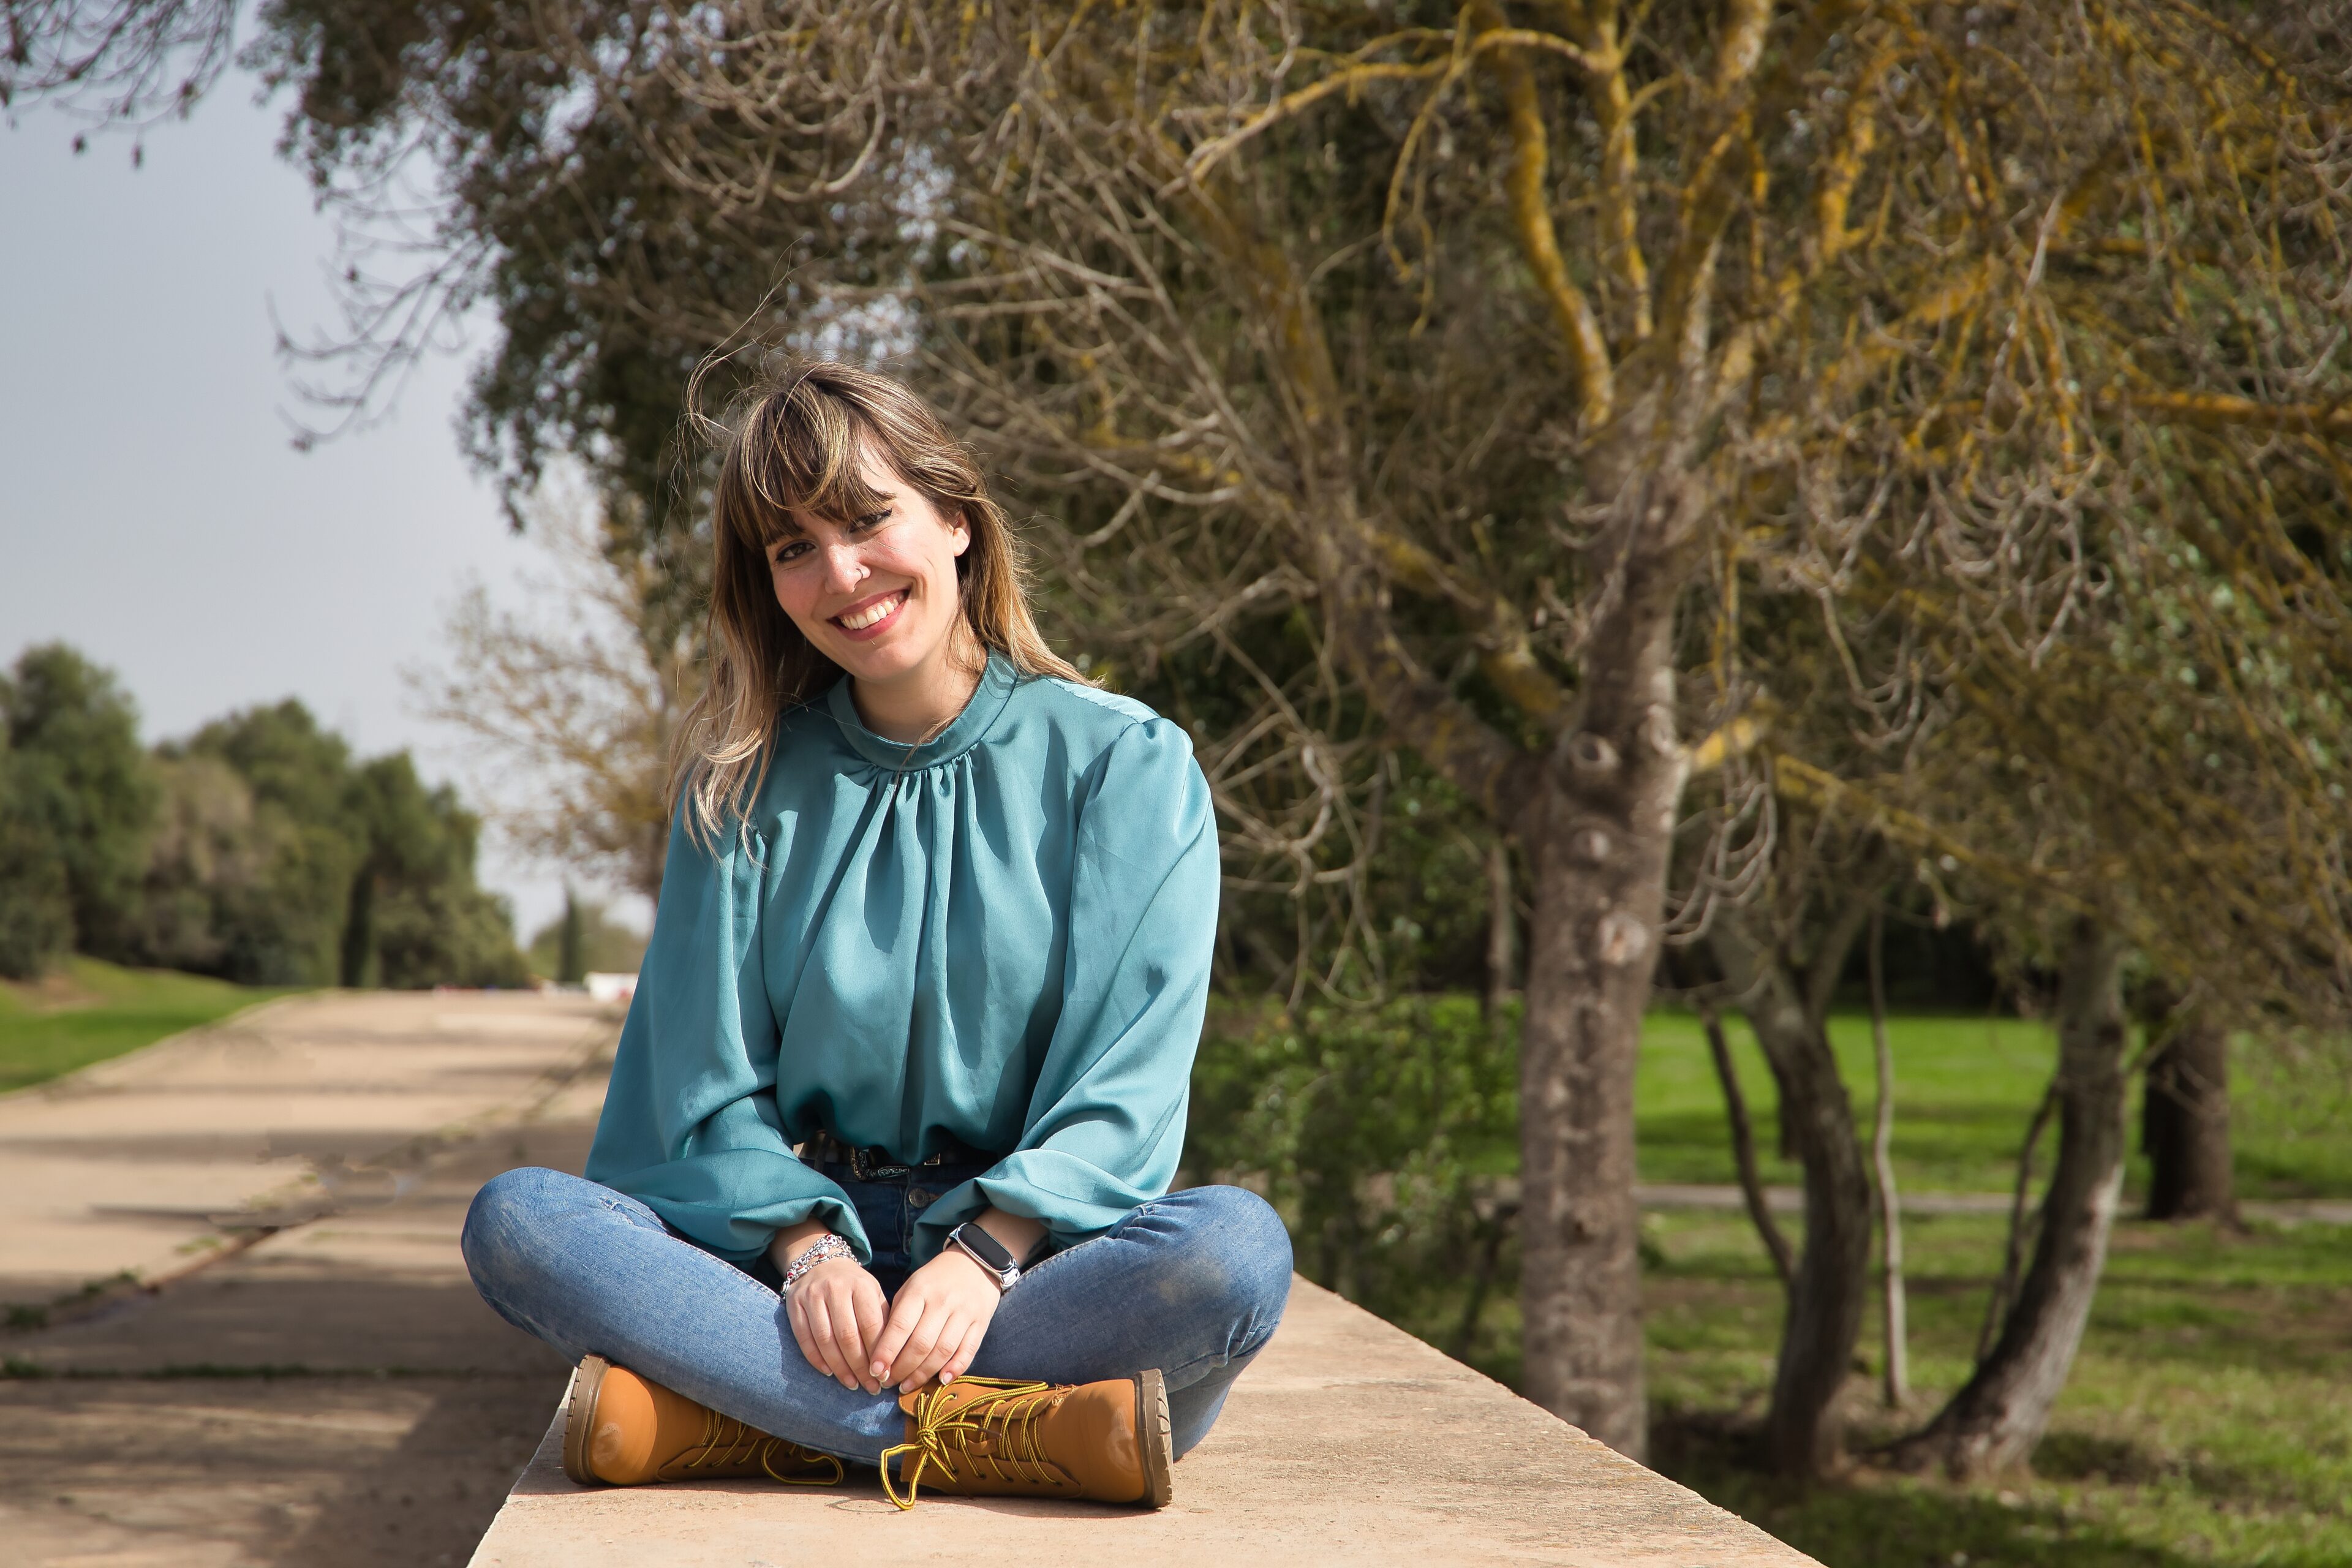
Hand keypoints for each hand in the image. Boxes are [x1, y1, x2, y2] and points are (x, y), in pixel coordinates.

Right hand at [785, 1254, 889, 1393]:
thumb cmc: (854, 1286)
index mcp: (861, 1285)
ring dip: (840, 1368)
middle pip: (848, 1335)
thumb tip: (891, 1359)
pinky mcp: (794, 1304)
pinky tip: (829, 1373)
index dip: (878, 1353)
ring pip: (825, 1339)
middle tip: (870, 1387)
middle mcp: (836, 1288)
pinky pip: (804, 1338)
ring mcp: (812, 1296)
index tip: (885, 1375)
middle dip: (860, 1366)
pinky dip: (816, 1359)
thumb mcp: (874, 1294)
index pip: (871, 1324)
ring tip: (852, 1385)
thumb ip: (883, 1320)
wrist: (821, 1262)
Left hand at [869, 1247, 1000, 1393]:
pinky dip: (955, 1368)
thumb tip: (882, 1353)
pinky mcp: (982, 1322)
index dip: (887, 1351)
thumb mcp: (911, 1288)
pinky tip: (941, 1380)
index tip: (875, 1371)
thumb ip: (897, 1316)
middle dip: (902, 1369)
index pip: (901, 1326)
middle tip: (888, 1383)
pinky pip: (969, 1350)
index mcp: (920, 1290)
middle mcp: (943, 1301)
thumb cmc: (934, 1281)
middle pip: (921, 1344)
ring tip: (906, 1386)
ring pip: (943, 1351)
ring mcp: (965, 1312)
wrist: (974, 1263)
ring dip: (923, 1374)